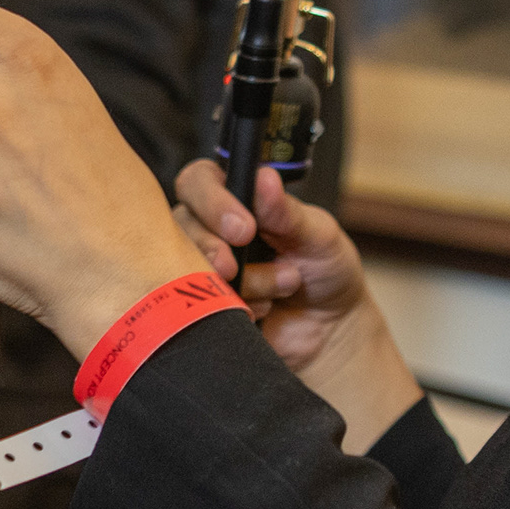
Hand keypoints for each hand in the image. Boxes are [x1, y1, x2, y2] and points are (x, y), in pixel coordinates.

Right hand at [171, 161, 422, 448]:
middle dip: (212, 247)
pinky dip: (234, 308)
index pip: (198, 181)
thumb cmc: (324, 271)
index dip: (211, 201)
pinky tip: (261, 310)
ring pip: (188, 267)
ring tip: (284, 286)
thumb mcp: (318, 235)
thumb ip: (287, 212)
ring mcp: (199, 268)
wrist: (329, 330)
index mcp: (236, 198)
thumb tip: (264, 178)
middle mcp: (210, 229)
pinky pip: (195, 306)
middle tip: (236, 267)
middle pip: (181, 224)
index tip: (243, 228)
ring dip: (243, 282)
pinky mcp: (197, 306)